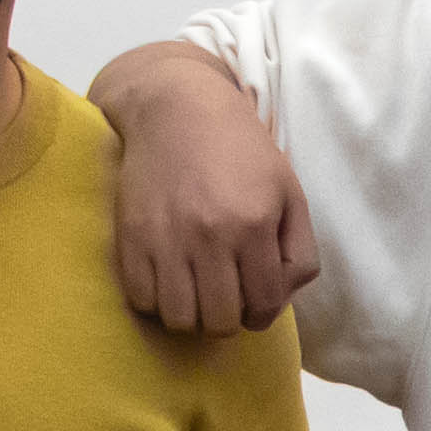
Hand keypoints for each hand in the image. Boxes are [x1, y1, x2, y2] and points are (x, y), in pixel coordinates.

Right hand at [105, 54, 314, 332]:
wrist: (175, 109)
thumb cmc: (240, 151)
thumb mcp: (289, 192)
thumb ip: (299, 250)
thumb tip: (280, 297)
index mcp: (254, 223)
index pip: (265, 304)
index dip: (263, 312)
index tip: (254, 300)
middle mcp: (209, 235)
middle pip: (221, 321)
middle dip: (228, 319)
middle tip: (225, 297)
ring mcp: (166, 239)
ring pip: (179, 319)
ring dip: (192, 316)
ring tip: (196, 293)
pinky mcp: (131, 237)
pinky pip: (142, 301)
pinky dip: (156, 303)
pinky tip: (168, 281)